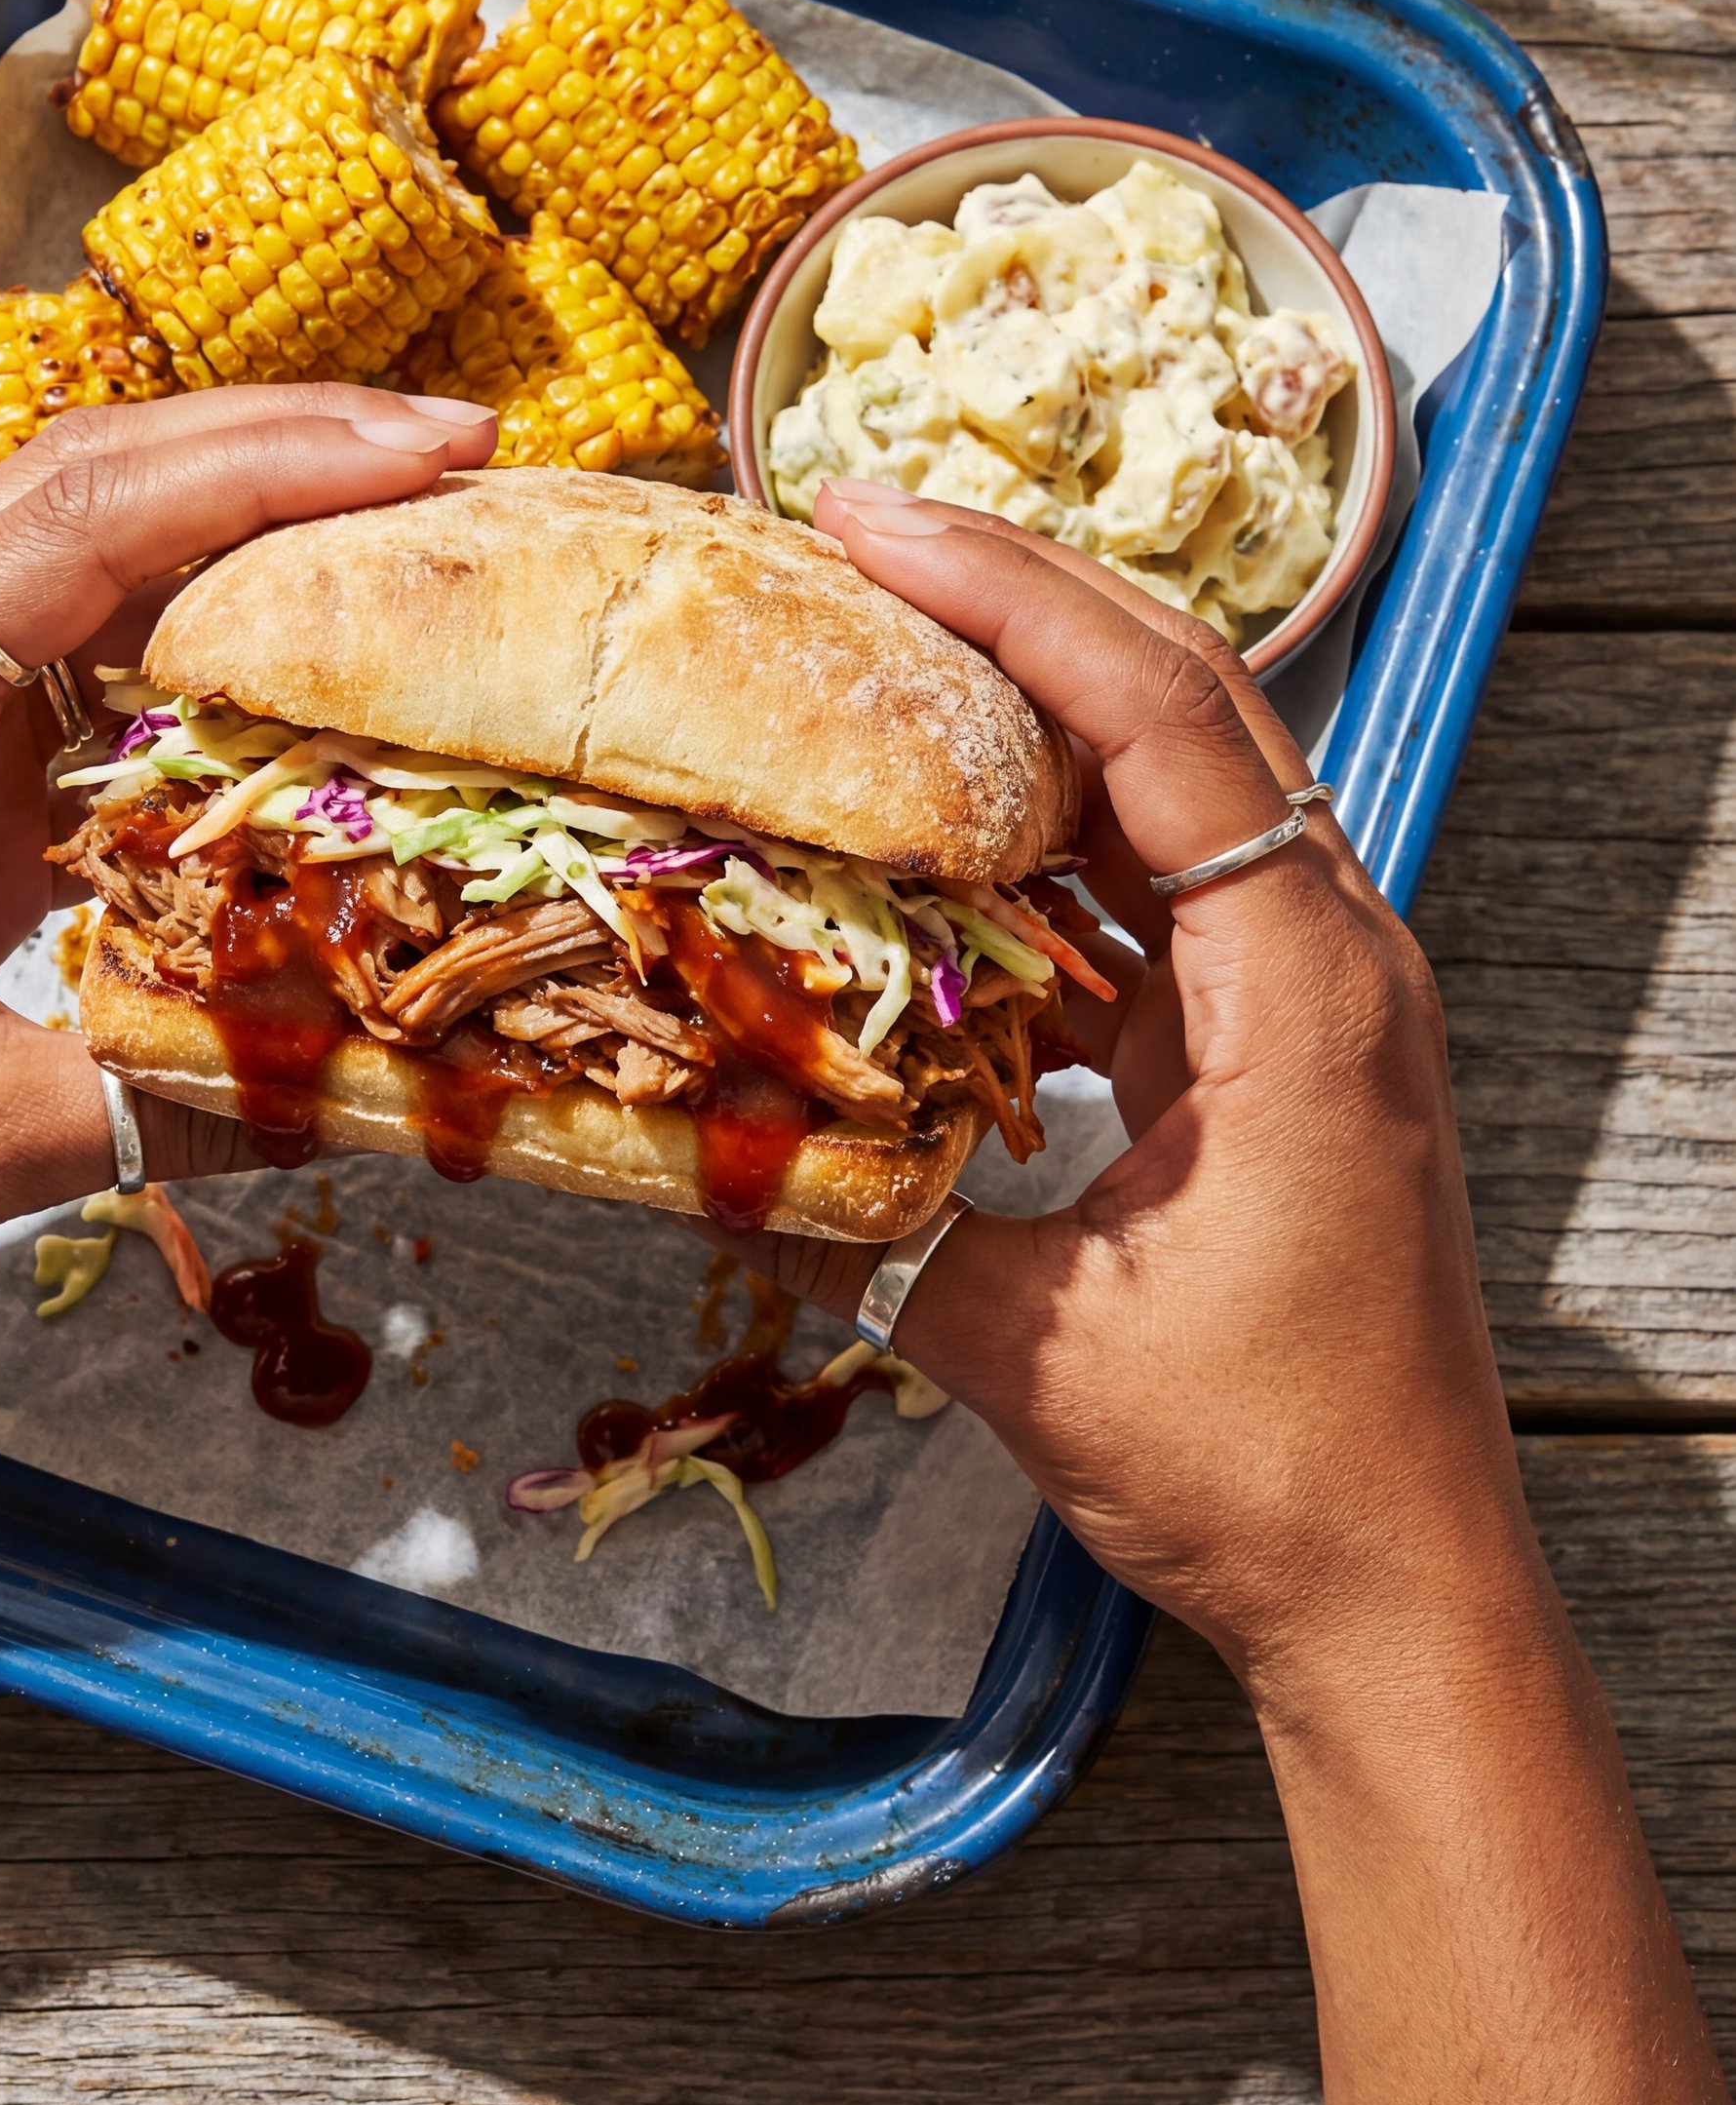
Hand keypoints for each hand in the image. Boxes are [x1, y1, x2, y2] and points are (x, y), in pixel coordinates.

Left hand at [0, 386, 496, 1398]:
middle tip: (461, 457)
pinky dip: (198, 653)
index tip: (433, 452)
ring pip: (87, 566)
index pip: (87, 520)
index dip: (272, 467)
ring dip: (244, 535)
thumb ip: (185, 1095)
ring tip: (413, 529)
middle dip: (280, 453)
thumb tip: (392, 1074)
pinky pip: (77, 679)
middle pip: (91, 492)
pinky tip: (303, 677)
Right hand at [756, 486, 1527, 1701]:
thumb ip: (869, 1229)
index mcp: (1303, 985)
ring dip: (1035, 691)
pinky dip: (1050, 825)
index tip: (865, 517)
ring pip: (1177, 775)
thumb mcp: (1031, 1343)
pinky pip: (1161, 882)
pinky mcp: (1278, 1044)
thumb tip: (700, 1144)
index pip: (1158, 713)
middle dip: (1018, 590)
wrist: (1402, 1587)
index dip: (1007, 592)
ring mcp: (1313, 993)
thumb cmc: (1260, 1468)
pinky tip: (935, 819)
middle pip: (1184, 696)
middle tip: (852, 523)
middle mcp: (1330, 952)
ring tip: (879, 628)